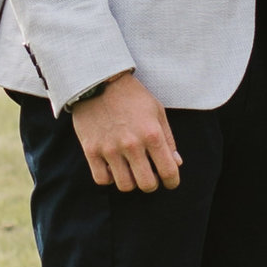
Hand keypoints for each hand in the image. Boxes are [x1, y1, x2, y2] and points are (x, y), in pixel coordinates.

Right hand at [71, 71, 180, 190]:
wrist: (99, 80)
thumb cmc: (132, 95)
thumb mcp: (157, 111)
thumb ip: (168, 139)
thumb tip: (176, 164)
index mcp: (152, 134)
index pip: (168, 171)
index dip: (172, 181)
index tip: (170, 181)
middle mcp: (132, 144)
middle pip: (147, 184)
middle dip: (152, 184)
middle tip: (149, 176)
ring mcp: (110, 148)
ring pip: (125, 186)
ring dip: (131, 181)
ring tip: (130, 170)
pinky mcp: (91, 150)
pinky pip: (102, 179)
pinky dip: (110, 178)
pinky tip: (113, 168)